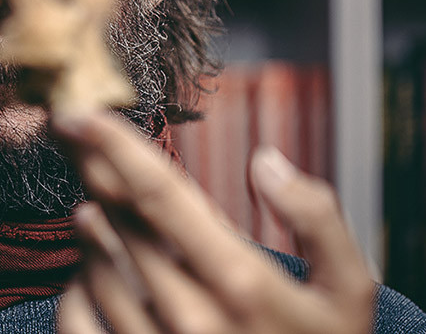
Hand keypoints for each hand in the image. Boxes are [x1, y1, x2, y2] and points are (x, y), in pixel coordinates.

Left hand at [52, 111, 375, 333]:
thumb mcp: (349, 291)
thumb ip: (318, 217)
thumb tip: (265, 162)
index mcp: (241, 282)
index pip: (161, 193)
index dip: (112, 145)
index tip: (77, 112)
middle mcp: (190, 316)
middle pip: (118, 219)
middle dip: (93, 172)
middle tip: (76, 141)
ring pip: (94, 264)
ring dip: (90, 228)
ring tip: (97, 211)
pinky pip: (76, 319)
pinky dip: (76, 287)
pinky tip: (92, 271)